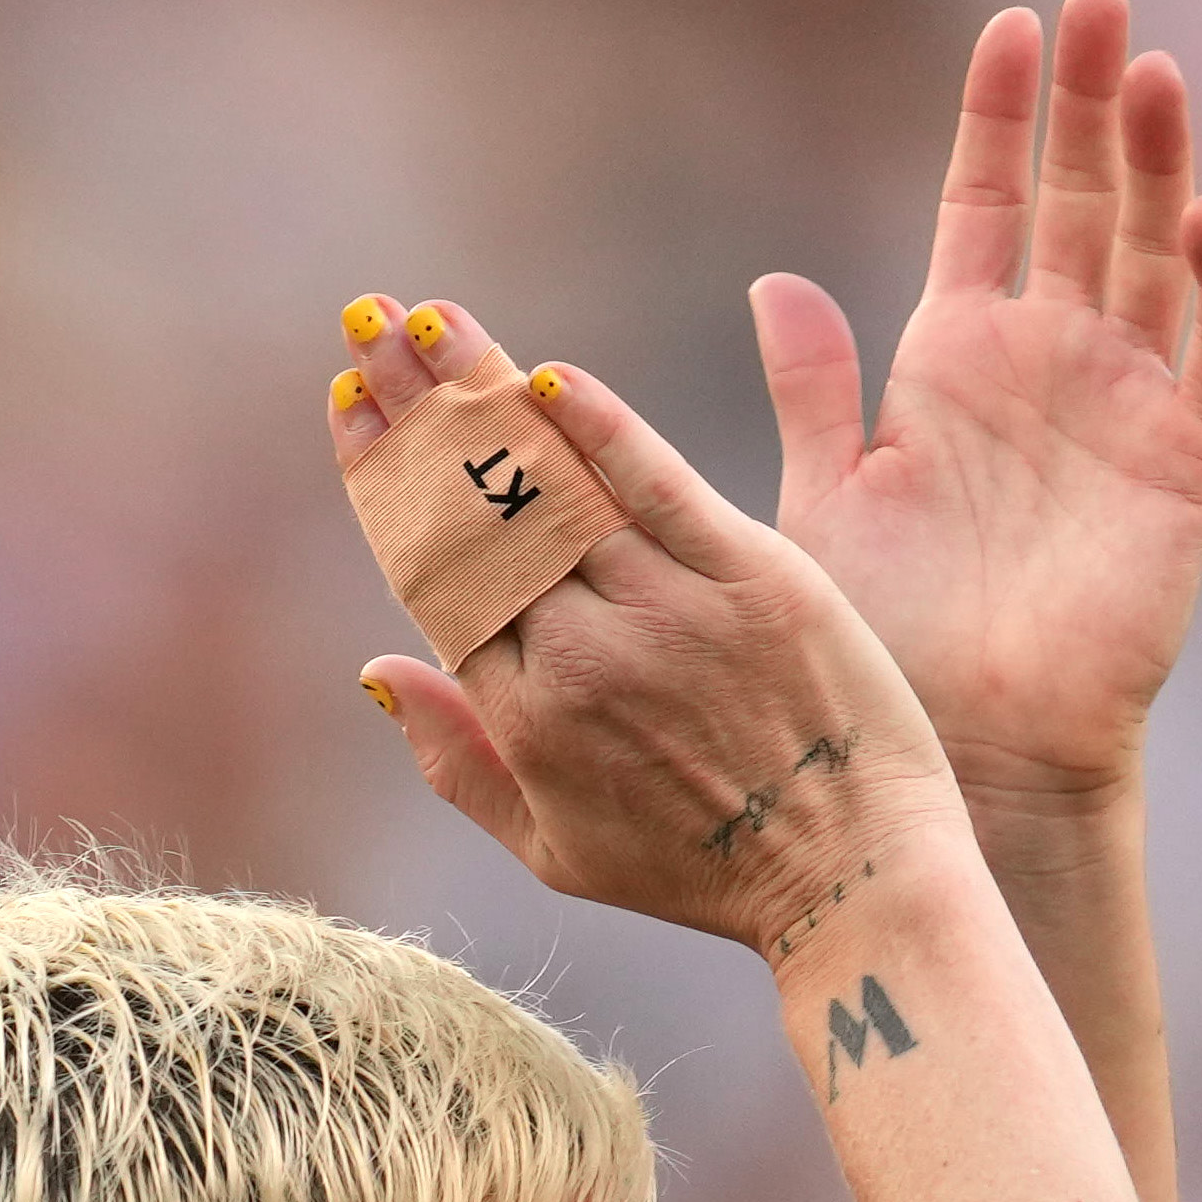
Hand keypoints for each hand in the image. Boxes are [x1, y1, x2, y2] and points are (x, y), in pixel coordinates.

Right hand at [330, 302, 959, 960]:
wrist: (853, 883)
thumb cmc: (707, 878)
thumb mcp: (558, 853)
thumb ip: (458, 762)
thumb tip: (374, 668)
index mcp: (526, 717)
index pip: (433, 569)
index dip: (384, 477)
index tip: (349, 405)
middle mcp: (582, 656)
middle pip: (476, 510)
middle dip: (413, 407)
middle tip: (367, 324)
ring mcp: (669, 612)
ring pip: (550, 484)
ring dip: (481, 388)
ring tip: (428, 318)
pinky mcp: (756, 579)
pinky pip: (658, 482)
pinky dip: (600, 424)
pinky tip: (546, 372)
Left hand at [753, 0, 1201, 816]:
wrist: (971, 754)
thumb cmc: (889, 643)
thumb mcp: (829, 503)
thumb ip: (816, 393)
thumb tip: (775, 282)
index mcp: (958, 356)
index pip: (988, 203)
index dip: (1000, 116)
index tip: (1010, 24)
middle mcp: (1050, 363)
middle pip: (1082, 201)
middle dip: (1091, 103)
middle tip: (1100, 2)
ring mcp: (1125, 407)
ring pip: (1156, 257)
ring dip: (1160, 165)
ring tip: (1151, 72)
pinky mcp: (1185, 467)